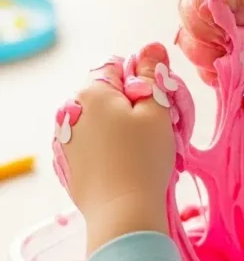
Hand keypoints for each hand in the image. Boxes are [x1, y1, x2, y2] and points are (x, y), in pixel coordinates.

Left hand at [60, 45, 174, 253]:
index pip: (120, 68)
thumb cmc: (144, 160)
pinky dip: (110, 151)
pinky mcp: (69, 165)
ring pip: (102, 122)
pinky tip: (126, 169)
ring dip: (122, 130)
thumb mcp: (156, 111)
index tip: (159, 108)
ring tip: (142, 155)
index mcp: (90, 91)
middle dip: (132, 108)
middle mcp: (70, 111)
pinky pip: (94, 146)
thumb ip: (153, 75)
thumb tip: (152, 46)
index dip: (144, 84)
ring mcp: (66, 140)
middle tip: (156, 134)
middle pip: (108, 96)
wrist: (123, 214)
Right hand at [176, 0, 243, 105]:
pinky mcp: (228, 53)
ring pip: (192, 39)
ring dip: (205, 53)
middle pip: (190, 9)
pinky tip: (231, 74)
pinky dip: (213, 72)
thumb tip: (217, 1)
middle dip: (202, 30)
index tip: (215, 19)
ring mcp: (226, 27)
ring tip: (232, 60)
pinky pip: (205, 64)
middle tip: (227, 43)